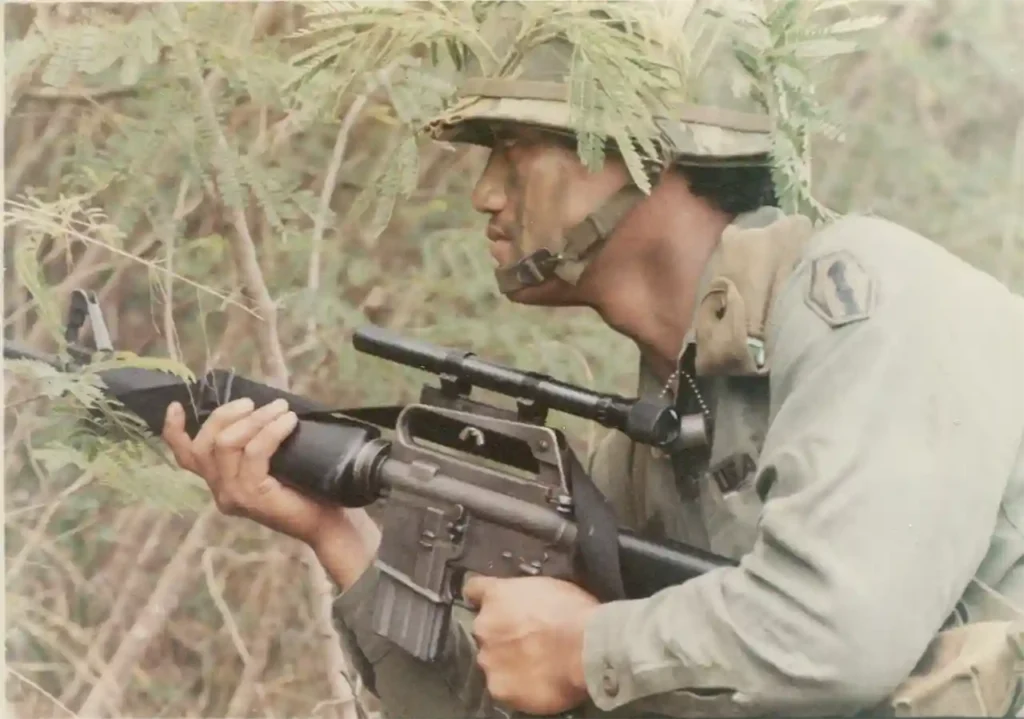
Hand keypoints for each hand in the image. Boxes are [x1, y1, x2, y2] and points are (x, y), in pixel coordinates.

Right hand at [161, 397, 384, 582]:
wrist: (326, 525)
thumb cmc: (305, 490)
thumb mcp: (273, 463)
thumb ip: (254, 445)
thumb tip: (257, 406)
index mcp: (220, 483)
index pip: (186, 458)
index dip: (175, 431)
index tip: (176, 405)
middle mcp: (220, 491)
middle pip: (204, 444)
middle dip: (227, 414)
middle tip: (256, 403)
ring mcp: (233, 495)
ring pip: (226, 444)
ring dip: (254, 419)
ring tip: (281, 408)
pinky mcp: (252, 495)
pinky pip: (255, 452)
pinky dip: (271, 431)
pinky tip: (289, 421)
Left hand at [463, 575, 599, 714]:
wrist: (584, 647)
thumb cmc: (573, 611)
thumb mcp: (548, 588)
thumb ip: (526, 600)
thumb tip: (528, 611)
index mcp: (496, 595)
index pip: (473, 589)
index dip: (482, 598)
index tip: (493, 605)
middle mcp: (484, 626)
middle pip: (485, 630)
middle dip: (501, 635)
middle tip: (526, 642)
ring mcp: (488, 659)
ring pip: (491, 659)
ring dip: (506, 661)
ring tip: (533, 667)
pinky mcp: (498, 688)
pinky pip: (502, 686)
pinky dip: (515, 686)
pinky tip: (535, 685)